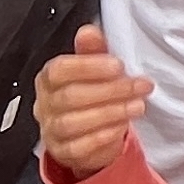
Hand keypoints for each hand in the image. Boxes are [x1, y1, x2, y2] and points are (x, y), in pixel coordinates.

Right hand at [32, 26, 152, 179]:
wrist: (85, 136)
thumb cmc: (88, 97)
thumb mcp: (93, 70)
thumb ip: (92, 51)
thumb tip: (89, 31)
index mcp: (49, 79)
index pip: (59, 70)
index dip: (89, 67)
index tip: (118, 65)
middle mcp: (45, 104)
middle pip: (70, 97)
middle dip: (110, 91)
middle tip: (138, 86)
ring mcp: (51, 130)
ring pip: (74, 123)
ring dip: (110, 113)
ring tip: (137, 106)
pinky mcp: (63, 152)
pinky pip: (79, 147)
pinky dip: (103, 136)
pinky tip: (122, 127)